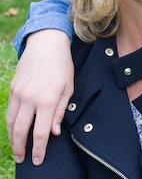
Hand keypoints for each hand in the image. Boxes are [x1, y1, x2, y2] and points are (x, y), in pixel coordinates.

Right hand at [6, 30, 73, 164]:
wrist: (46, 44)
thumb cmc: (62, 66)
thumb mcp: (68, 88)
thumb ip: (61, 111)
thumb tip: (54, 132)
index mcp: (48, 100)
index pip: (41, 132)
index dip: (39, 149)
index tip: (38, 159)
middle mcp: (31, 98)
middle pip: (21, 130)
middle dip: (21, 148)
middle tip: (23, 159)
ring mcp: (19, 93)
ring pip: (11, 122)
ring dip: (12, 138)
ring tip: (16, 148)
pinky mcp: (13, 88)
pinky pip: (9, 111)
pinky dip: (10, 123)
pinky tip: (13, 130)